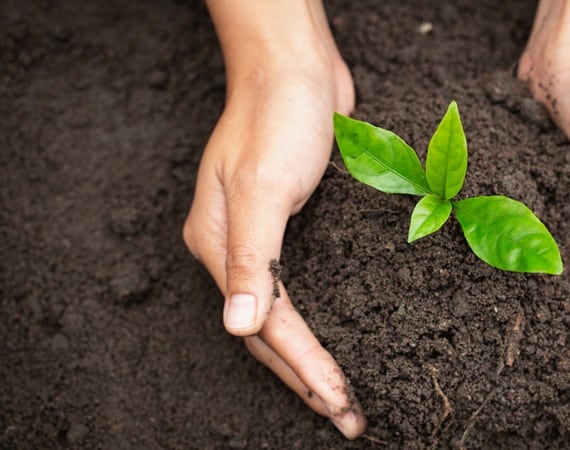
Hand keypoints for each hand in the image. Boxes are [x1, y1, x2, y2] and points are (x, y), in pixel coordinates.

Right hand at [183, 0, 363, 437]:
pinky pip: (302, 289)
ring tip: (340, 400)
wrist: (294, 68)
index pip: (264, 324)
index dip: (303, 365)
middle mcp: (234, 249)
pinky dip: (320, 322)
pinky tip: (339, 340)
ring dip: (312, 360)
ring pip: (284, 318)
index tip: (338, 400)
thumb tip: (235, 325)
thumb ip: (250, 257)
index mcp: (217, 244)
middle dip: (307, 379)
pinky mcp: (290, 228)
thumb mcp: (264, 184)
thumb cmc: (278, 116)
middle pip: (269, 332)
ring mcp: (261, 239)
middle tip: (347, 418)